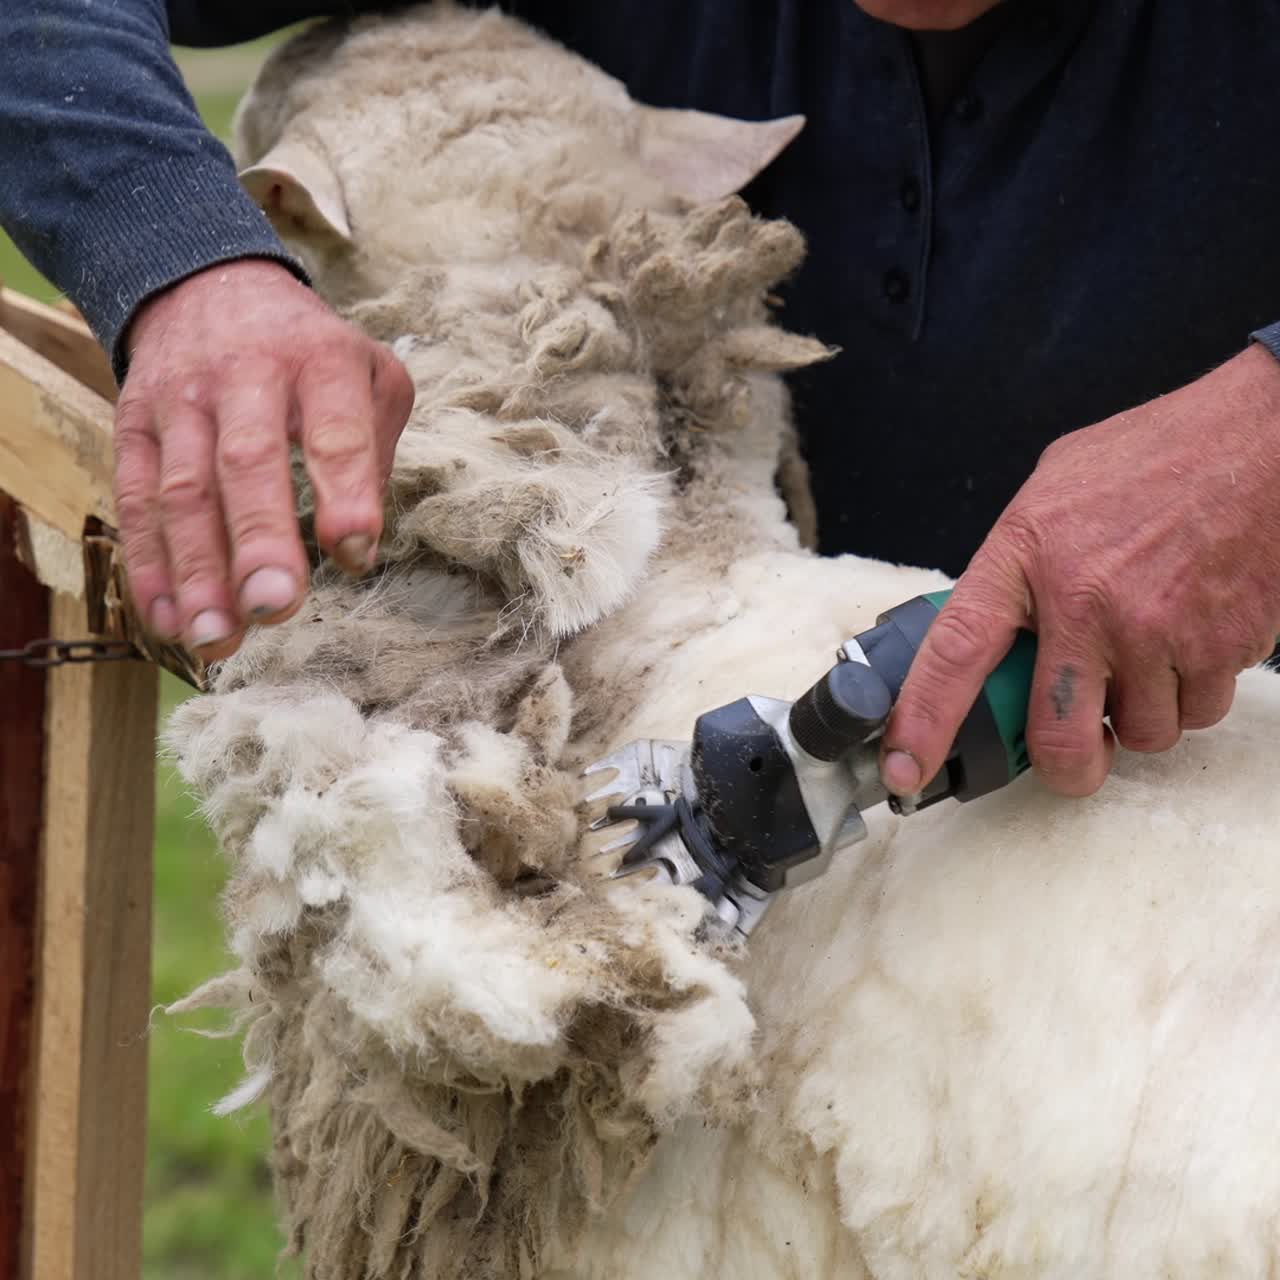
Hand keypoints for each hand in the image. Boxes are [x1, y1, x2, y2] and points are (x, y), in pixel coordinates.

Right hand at [114, 259, 413, 659]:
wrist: (209, 285)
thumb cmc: (310, 354)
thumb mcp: (369, 376)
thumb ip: (374, 454)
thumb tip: (355, 550)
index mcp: (320, 362)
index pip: (336, 431)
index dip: (346, 492)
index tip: (354, 551)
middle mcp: (246, 377)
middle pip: (247, 463)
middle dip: (259, 541)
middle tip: (274, 607)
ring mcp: (183, 402)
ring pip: (184, 491)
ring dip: (198, 572)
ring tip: (218, 637)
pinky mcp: (135, 425)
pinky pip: (137, 499)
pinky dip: (149, 564)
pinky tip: (169, 619)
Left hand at [880, 343, 1279, 797]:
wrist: (1260, 438)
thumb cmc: (1155, 456)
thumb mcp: (1051, 491)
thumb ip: (1016, 563)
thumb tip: (988, 626)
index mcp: (1025, 557)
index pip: (954, 655)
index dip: (922, 722)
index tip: (903, 770)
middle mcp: (1086, 601)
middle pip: (1056, 736)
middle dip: (1066, 766)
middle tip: (1072, 756)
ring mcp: (1156, 629)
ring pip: (1142, 733)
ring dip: (1142, 715)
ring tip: (1147, 656)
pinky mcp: (1221, 644)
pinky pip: (1198, 711)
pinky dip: (1193, 692)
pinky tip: (1190, 639)